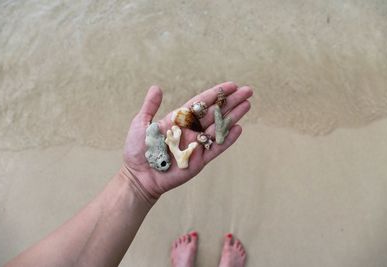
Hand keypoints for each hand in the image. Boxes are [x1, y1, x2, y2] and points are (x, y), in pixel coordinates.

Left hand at [123, 82, 252, 198]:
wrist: (139, 177)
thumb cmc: (138, 151)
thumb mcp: (141, 124)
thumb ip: (150, 106)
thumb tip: (157, 87)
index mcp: (178, 119)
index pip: (201, 103)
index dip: (216, 94)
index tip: (231, 85)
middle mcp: (190, 130)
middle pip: (214, 113)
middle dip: (231, 102)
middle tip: (248, 91)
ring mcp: (196, 144)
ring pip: (218, 128)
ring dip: (233, 116)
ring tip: (248, 105)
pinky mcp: (199, 160)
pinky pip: (216, 148)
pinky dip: (227, 139)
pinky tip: (239, 128)